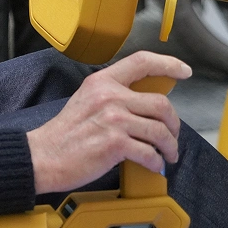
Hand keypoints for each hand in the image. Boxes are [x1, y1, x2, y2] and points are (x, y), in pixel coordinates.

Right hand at [27, 51, 191, 194]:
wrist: (44, 155)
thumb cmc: (65, 133)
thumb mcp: (86, 99)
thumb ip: (112, 96)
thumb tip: (143, 104)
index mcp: (102, 81)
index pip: (142, 62)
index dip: (168, 64)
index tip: (183, 71)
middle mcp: (109, 96)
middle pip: (161, 103)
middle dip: (174, 124)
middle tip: (172, 136)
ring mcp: (113, 120)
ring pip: (160, 131)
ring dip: (169, 147)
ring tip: (166, 155)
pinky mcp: (115, 144)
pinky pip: (149, 153)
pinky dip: (156, 162)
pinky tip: (152, 165)